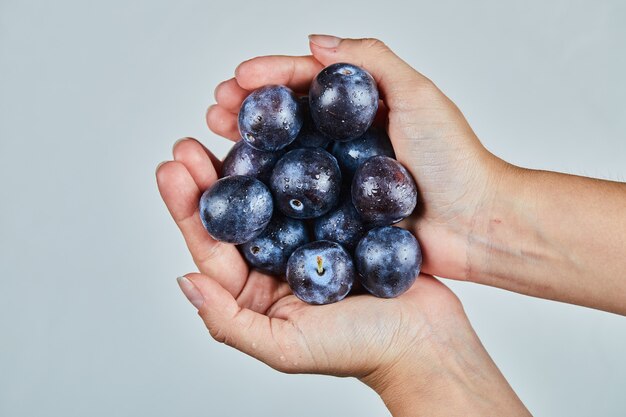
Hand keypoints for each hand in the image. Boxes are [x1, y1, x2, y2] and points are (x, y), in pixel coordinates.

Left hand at [156, 139, 526, 414]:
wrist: (426, 341)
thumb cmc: (359, 349)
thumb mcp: (285, 346)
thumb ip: (228, 321)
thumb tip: (184, 280)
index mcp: (256, 291)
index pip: (213, 245)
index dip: (188, 207)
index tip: (171, 167)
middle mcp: (278, 261)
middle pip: (237, 214)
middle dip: (210, 176)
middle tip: (189, 141)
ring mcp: (311, 238)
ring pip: (272, 194)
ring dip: (250, 161)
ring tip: (228, 127)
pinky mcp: (344, 221)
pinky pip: (315, 187)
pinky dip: (298, 161)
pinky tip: (287, 134)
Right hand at [204, 35, 625, 313]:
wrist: (476, 226)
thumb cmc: (454, 159)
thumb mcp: (418, 94)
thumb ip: (371, 61)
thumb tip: (315, 41)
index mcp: (363, 107)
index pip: (308, 83)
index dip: (271, 76)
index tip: (238, 77)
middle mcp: (347, 139)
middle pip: (289, 118)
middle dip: (250, 109)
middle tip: (216, 108)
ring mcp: (341, 178)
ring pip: (285, 156)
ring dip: (250, 146)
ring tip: (217, 139)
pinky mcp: (339, 215)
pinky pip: (296, 199)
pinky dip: (267, 189)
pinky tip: (241, 185)